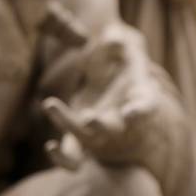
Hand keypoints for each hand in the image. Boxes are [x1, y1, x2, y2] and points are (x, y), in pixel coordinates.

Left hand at [40, 26, 161, 168]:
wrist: (113, 79)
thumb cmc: (123, 60)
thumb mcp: (126, 43)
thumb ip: (119, 40)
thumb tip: (111, 37)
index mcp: (141, 97)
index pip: (146, 106)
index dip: (140, 111)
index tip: (131, 112)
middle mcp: (123, 122)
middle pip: (115, 130)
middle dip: (103, 127)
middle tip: (91, 118)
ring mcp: (102, 134)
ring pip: (88, 139)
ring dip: (71, 127)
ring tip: (51, 105)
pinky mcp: (82, 140)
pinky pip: (75, 158)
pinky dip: (63, 158)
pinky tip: (49, 146)